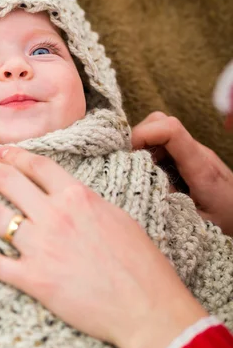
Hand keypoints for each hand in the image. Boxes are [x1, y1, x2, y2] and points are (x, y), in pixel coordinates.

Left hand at [0, 148, 206, 347]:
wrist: (147, 305)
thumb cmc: (140, 262)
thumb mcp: (117, 216)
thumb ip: (86, 201)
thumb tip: (68, 193)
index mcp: (77, 195)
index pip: (36, 165)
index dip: (12, 154)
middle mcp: (54, 214)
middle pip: (7, 181)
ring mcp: (41, 246)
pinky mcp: (34, 279)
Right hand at [132, 112, 232, 235]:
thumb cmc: (228, 225)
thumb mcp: (197, 224)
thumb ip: (168, 205)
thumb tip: (138, 186)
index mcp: (201, 168)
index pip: (170, 129)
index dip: (143, 134)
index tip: (125, 154)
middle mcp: (198, 154)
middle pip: (161, 122)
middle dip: (138, 137)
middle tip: (125, 163)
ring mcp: (195, 155)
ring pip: (161, 132)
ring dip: (142, 147)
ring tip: (136, 173)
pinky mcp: (192, 161)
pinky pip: (165, 147)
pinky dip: (150, 156)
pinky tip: (148, 178)